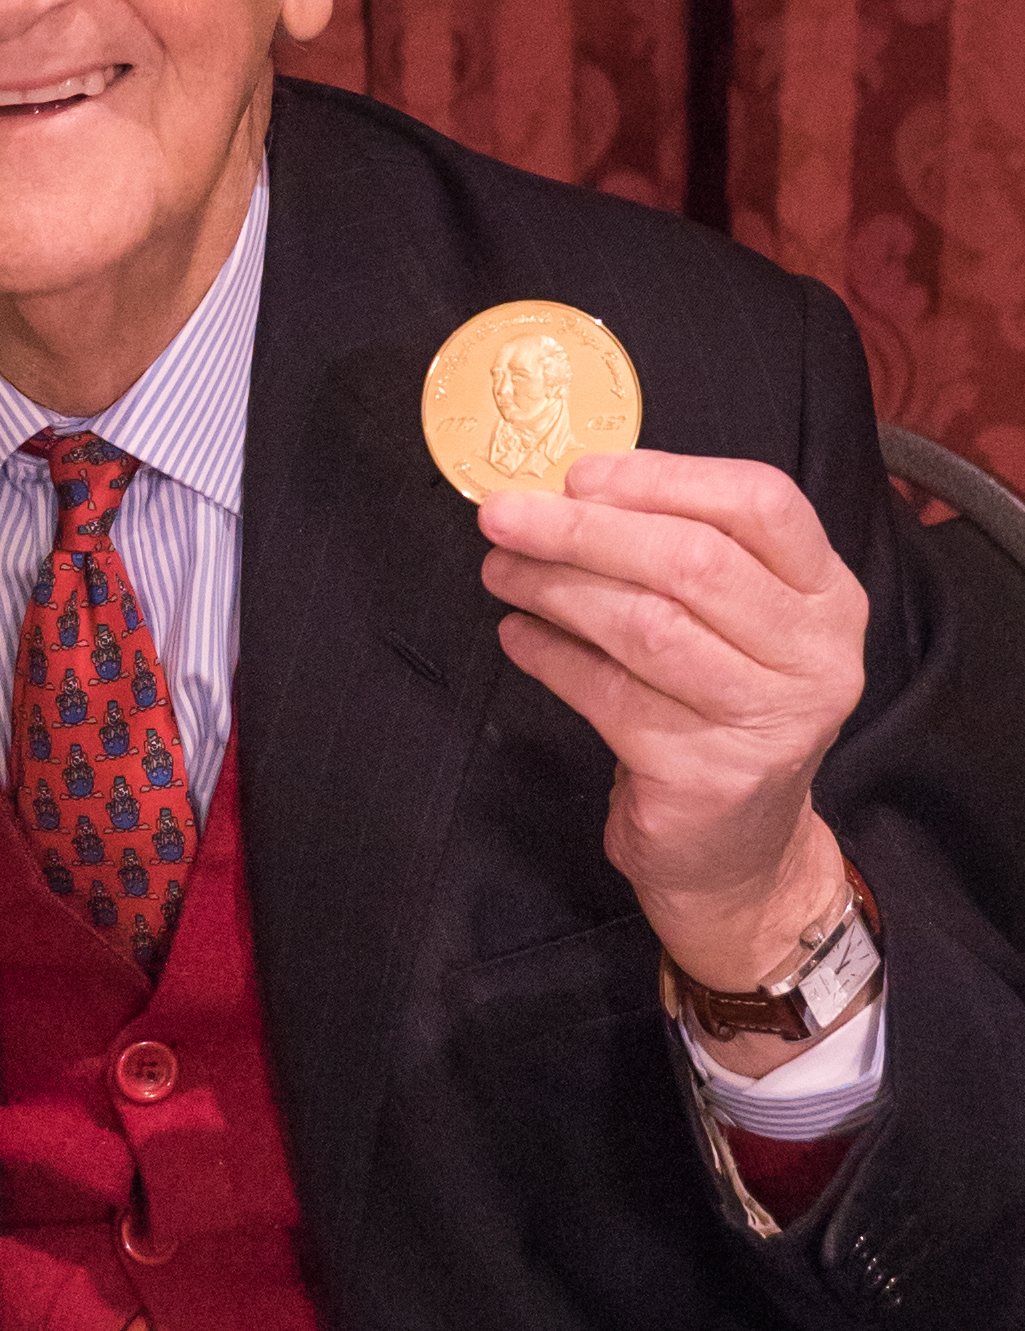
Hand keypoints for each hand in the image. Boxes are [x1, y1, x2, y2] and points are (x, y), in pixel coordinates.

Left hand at [478, 452, 865, 1029]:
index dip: (663, 477)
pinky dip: (551, 656)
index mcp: (828, 597)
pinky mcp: (707, 776)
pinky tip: (518, 635)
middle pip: (691, 562)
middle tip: (504, 515)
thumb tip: (568, 491)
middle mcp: (815, 657)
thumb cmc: (719, 713)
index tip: (579, 474)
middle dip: (583, 530)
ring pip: (646, 626)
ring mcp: (767, 722)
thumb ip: (681, 553)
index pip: (761, 503)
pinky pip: (609, 694)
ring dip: (556, 589)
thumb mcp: (733, 625)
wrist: (739, 855)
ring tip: (501, 571)